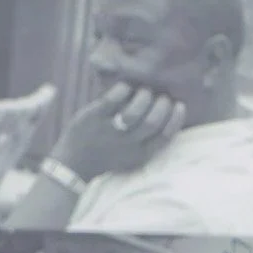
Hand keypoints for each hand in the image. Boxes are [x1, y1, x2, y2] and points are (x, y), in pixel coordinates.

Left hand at [49, 82, 185, 181]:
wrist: (74, 164)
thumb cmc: (108, 154)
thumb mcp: (132, 155)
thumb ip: (148, 138)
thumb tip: (166, 109)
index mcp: (141, 154)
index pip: (166, 135)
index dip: (176, 118)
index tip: (178, 104)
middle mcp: (127, 144)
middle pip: (152, 121)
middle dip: (162, 104)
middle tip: (161, 96)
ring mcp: (110, 131)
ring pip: (135, 110)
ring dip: (144, 96)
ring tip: (143, 92)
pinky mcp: (93, 118)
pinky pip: (112, 99)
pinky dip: (123, 89)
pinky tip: (125, 88)